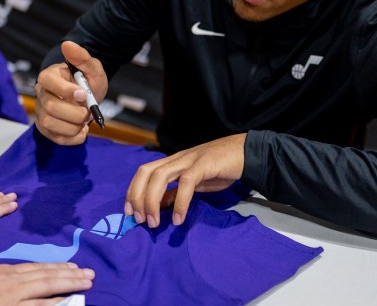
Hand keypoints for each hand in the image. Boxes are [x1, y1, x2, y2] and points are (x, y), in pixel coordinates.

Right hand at [0, 251, 93, 304]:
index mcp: (4, 273)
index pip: (36, 269)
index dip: (55, 268)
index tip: (71, 267)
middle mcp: (14, 283)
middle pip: (48, 277)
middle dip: (70, 275)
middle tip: (90, 274)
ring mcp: (15, 299)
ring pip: (48, 291)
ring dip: (69, 287)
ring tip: (86, 284)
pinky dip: (54, 305)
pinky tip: (67, 302)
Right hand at [34, 41, 107, 145]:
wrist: (88, 98)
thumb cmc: (88, 81)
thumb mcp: (92, 68)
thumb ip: (82, 57)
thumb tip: (67, 44)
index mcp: (49, 76)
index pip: (48, 82)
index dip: (66, 90)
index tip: (83, 94)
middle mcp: (42, 94)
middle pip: (51, 107)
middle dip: (75, 113)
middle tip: (88, 111)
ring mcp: (42, 112)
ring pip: (51, 124)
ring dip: (74, 126)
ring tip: (84, 120)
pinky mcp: (46, 128)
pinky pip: (56, 138)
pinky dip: (73, 138)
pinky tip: (81, 131)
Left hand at [124, 133, 245, 227]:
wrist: (245, 153)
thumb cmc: (220, 168)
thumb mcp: (194, 183)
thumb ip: (176, 191)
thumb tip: (161, 205)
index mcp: (172, 162)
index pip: (143, 172)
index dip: (133, 191)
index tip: (130, 212)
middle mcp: (176, 159)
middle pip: (146, 172)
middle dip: (137, 196)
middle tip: (140, 220)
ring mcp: (189, 160)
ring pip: (160, 175)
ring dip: (153, 200)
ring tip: (154, 223)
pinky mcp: (204, 164)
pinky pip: (187, 182)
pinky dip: (180, 201)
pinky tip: (179, 219)